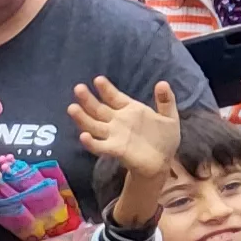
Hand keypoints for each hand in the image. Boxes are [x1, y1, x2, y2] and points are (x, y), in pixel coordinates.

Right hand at [68, 77, 183, 215]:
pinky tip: (83, 136)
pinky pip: (100, 146)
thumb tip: (162, 82)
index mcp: (131, 110)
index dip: (106, 89)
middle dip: (88, 99)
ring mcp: (115, 135)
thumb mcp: (169, 116)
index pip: (114, 97)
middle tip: (78, 88)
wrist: (163, 161)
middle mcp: (119, 121)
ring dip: (82, 118)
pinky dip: (91, 142)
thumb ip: (166, 100)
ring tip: (72, 108)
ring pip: (94, 125)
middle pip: (99, 109)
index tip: (98, 79)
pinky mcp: (115, 150)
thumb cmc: (164, 138)